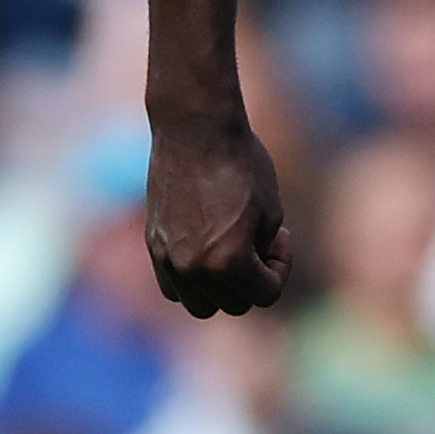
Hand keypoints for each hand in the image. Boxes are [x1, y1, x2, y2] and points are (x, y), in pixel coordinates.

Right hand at [146, 114, 291, 315]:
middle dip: (253, 278)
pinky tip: (208, 247)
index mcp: (228, 263)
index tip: (280, 237)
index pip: (266, 296)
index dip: (281, 268)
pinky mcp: (153, 245)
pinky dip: (194, 279)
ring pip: (199, 304)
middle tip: (260, 240)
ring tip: (232, 252)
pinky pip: (174, 286)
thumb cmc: (242, 164)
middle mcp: (193, 269)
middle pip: (234, 304)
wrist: (194, 129)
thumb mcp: (272, 212)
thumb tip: (251, 276)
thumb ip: (262, 253)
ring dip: (221, 289)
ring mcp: (167, 260)